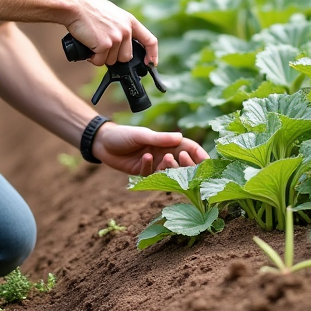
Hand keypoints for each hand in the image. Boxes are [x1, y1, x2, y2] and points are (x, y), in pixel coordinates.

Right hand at [66, 0, 158, 67]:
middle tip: (101, 47)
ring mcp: (116, 38)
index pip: (150, 40)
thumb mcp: (112, 14)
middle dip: (114, 57)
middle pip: (126, 57)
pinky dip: (92, 58)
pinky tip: (88, 46)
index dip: (152, 54)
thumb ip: (121, 26)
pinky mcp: (105, 45)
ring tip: (92, 42)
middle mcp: (126, 30)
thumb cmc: (88, 10)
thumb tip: (121, 44)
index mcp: (130, 21)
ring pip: (111, 61)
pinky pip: (99, 62)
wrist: (74, 6)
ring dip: (101, 57)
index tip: (151, 63)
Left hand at [90, 122, 207, 175]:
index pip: (189, 148)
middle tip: (182, 160)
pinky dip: (149, 168)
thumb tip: (180, 137)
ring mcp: (154, 164)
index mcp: (167, 142)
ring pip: (169, 172)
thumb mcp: (143, 134)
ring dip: (169, 167)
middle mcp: (163, 154)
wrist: (103, 142)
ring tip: (165, 158)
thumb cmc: (124, 134)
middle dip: (187, 164)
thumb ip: (161, 138)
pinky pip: (151, 176)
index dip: (199, 155)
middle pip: (183, 163)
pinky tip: (144, 158)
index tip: (207, 162)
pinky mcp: (143, 173)